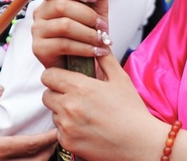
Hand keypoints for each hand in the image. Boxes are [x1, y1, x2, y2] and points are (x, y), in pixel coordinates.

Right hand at [32, 0, 111, 70]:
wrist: (88, 60)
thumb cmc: (90, 30)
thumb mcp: (99, 7)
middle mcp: (40, 12)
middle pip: (61, 6)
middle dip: (87, 16)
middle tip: (103, 26)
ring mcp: (37, 30)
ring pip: (64, 25)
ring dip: (88, 33)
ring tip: (102, 40)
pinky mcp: (39, 49)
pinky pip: (63, 44)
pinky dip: (84, 48)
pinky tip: (97, 51)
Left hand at [40, 53, 163, 160]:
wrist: (139, 143)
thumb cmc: (131, 111)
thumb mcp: (120, 79)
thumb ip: (104, 59)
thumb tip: (98, 42)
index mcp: (80, 87)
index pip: (49, 76)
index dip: (56, 75)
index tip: (65, 78)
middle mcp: (69, 107)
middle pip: (47, 94)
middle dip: (57, 93)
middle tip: (75, 96)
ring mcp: (67, 127)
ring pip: (53, 113)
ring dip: (63, 111)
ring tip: (85, 113)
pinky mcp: (68, 143)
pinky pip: (59, 131)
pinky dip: (68, 129)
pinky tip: (86, 127)